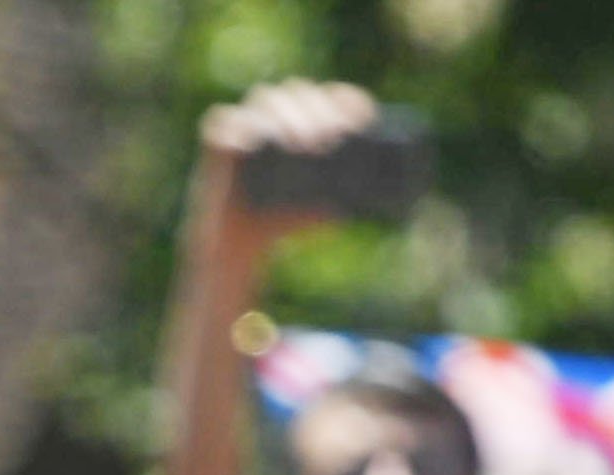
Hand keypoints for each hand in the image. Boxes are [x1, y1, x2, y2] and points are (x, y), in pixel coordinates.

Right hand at [190, 80, 386, 256]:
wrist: (245, 242)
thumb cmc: (291, 218)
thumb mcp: (330, 206)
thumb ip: (358, 200)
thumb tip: (394, 202)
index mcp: (308, 117)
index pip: (330, 96)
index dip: (346, 99)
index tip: (362, 120)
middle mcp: (278, 111)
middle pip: (300, 92)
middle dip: (317, 111)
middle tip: (331, 142)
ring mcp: (247, 121)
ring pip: (266, 100)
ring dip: (286, 114)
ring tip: (300, 145)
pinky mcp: (218, 141)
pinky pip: (221, 121)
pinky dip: (235, 126)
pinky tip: (251, 138)